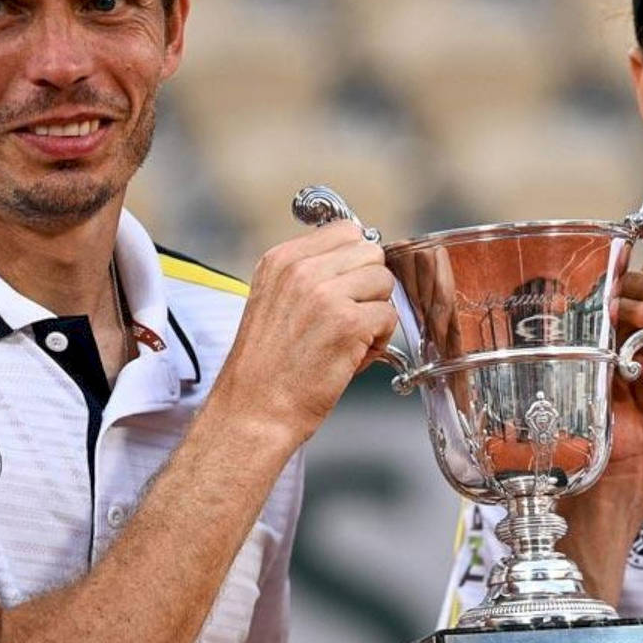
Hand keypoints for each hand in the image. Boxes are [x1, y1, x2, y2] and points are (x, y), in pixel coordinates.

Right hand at [212, 221, 397, 440]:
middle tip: (350, 317)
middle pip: (370, 252)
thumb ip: (311, 274)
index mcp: (281, 260)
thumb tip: (360, 259)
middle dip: (369, 286)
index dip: (356, 261)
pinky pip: (388, 315)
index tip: (349, 287)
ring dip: (376, 311)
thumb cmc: (267, 368)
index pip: (345, 230)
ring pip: (384, 281)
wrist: (253, 411)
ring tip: (350, 338)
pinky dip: (379, 340)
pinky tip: (353, 355)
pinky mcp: (347, 323)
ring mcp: (325, 294)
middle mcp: (301, 270)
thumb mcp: (274, 301)